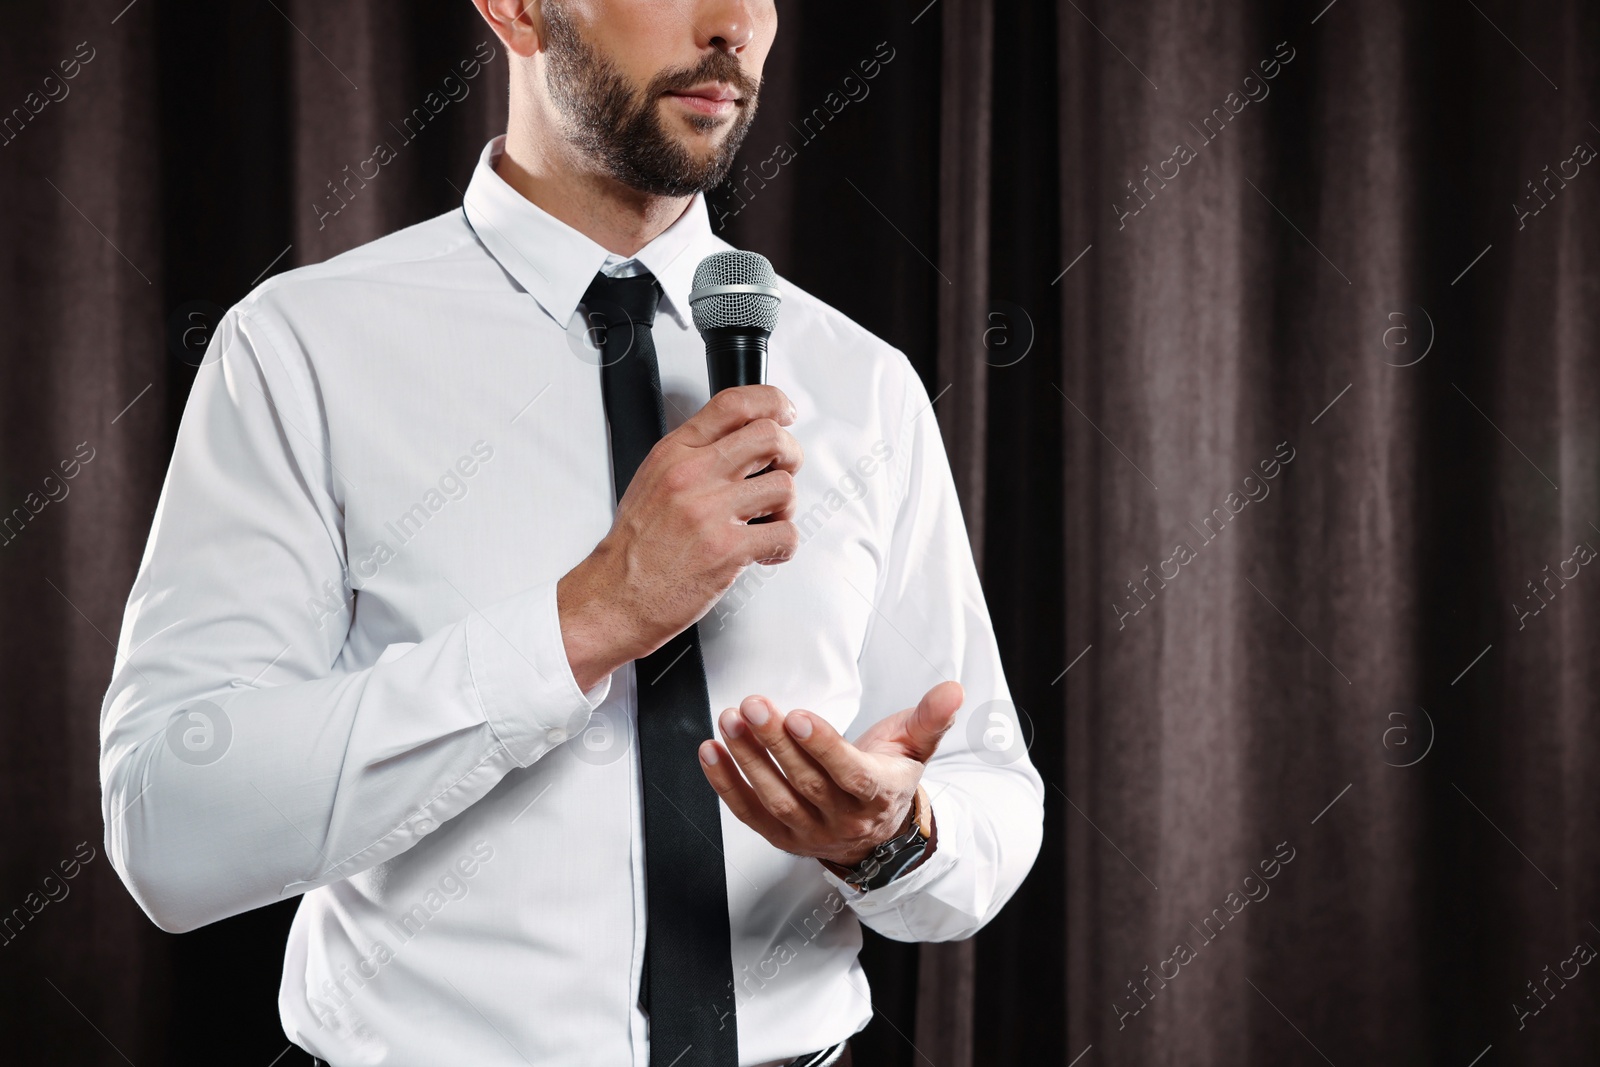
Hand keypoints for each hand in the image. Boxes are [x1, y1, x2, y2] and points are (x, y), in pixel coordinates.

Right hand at [558, 385, 803, 690]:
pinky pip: (785, 535)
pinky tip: (765, 551)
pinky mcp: (727, 550)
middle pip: (769, 436)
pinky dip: (784, 546)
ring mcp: (710, 512)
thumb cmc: (636, 546)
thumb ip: (694, 456)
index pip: (733, 404)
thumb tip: (739, 442)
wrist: (616, 595)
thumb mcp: (653, 480)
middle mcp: (693, 476)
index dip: (771, 402)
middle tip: (783, 472)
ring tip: (767, 522)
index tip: (785, 413)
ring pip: (784, 486)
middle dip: (790, 454)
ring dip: (786, 507)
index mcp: (675, 453)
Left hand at [698, 681, 963, 867]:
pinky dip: (726, 784)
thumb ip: (931, 717)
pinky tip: (710, 751)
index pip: (849, 773)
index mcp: (878, 794)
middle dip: (775, 743)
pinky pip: (749, 813)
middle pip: (805, 783)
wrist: (876, 834)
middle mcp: (843, 820)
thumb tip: (954, 689)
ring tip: (729, 721)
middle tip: (753, 705)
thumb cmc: (890, 777)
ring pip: (774, 799)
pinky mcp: (781, 838)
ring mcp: (809, 833)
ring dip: (747, 760)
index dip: (822, 746)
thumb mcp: (915, 746)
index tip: (797, 715)